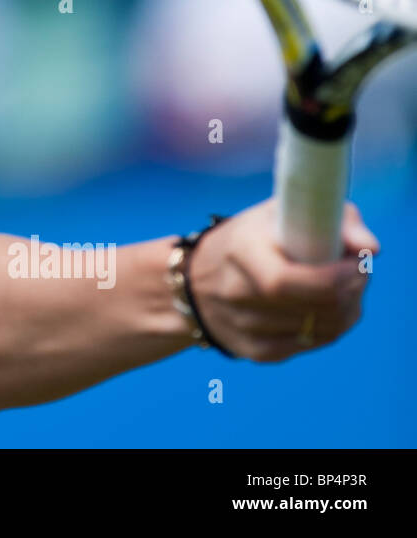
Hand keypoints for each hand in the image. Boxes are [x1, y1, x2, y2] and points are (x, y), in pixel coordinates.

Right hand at [186, 198, 377, 360]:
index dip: (334, 277)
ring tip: (343, 289)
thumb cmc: (252, 238)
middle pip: (314, 308)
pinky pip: (310, 345)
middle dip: (349, 291)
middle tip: (357, 274)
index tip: (357, 261)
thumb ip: (334, 220)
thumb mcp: (280, 213)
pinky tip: (327, 310)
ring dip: (345, 309)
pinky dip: (330, 328)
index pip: (286, 281)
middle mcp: (234, 293)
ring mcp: (242, 327)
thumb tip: (370, 248)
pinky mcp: (254, 352)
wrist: (194, 279)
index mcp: (239, 250)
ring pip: (320, 330)